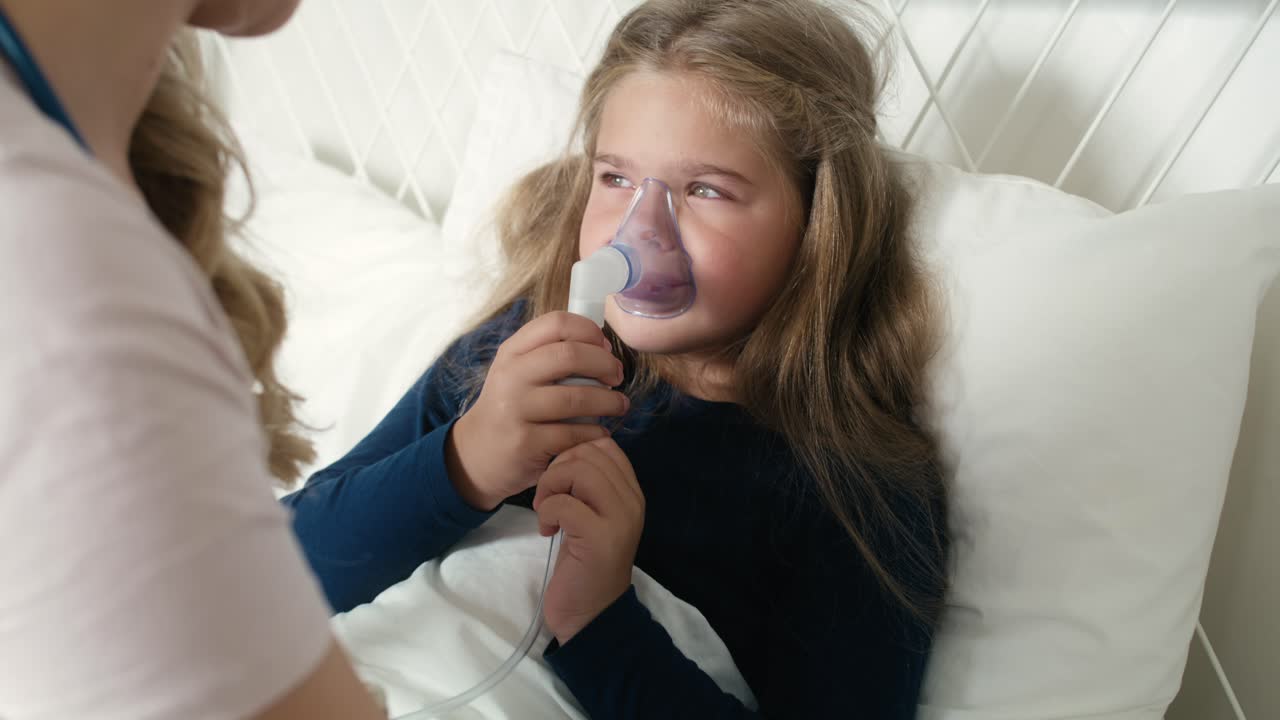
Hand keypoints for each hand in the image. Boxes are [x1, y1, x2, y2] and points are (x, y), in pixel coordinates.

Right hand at [446, 312, 629, 510]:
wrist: (477, 453)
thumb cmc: (511, 407)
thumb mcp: (518, 371)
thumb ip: (550, 353)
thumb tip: (602, 345)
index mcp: (512, 352)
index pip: (556, 323)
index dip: (589, 330)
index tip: (605, 346)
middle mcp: (511, 376)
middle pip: (570, 355)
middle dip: (605, 364)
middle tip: (617, 376)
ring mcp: (515, 410)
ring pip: (576, 397)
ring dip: (609, 401)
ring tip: (619, 405)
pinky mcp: (525, 443)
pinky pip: (572, 433)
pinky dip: (595, 431)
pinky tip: (600, 432)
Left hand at [533, 437, 643, 643]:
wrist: (591, 615)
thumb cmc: (585, 565)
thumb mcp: (592, 518)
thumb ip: (588, 486)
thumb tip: (567, 454)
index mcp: (631, 493)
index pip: (605, 445)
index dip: (574, 454)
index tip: (561, 483)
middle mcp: (632, 502)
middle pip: (589, 452)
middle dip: (557, 469)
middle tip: (548, 498)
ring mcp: (619, 519)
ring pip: (578, 471)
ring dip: (550, 487)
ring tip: (546, 512)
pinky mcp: (599, 538)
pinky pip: (564, 503)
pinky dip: (546, 512)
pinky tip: (547, 531)